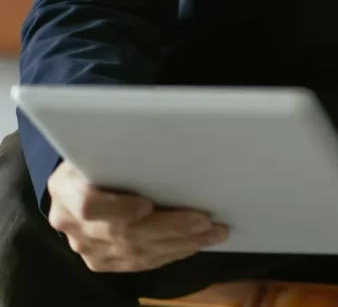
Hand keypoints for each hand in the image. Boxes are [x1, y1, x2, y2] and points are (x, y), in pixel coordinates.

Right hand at [47, 160, 228, 272]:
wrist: (76, 185)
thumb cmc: (99, 157)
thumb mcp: (101, 145)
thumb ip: (123, 148)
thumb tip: (169, 133)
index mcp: (66, 189)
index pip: (87, 205)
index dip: (118, 209)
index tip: (147, 205)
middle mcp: (70, 223)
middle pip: (122, 232)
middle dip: (169, 227)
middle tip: (204, 220)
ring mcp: (86, 246)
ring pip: (136, 251)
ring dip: (180, 243)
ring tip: (213, 232)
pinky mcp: (103, 260)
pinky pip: (139, 262)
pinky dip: (171, 253)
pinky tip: (195, 243)